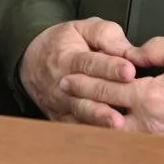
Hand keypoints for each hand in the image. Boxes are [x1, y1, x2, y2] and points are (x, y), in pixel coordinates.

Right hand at [19, 17, 135, 122]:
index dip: (110, 67)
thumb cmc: (62, 44)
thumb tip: (128, 50)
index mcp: (70, 57)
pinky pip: (76, 128)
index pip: (91, 63)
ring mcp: (61, 104)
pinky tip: (108, 136)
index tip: (129, 70)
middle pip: (87, 91)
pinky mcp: (61, 119)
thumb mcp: (82, 27)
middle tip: (131, 97)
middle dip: (110, 94)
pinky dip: (91, 132)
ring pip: (81, 112)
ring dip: (100, 119)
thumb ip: (105, 34)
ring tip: (118, 123)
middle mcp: (64, 83)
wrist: (32, 62)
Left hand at [60, 36, 163, 139]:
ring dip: (94, 120)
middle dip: (82, 98)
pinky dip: (114, 134)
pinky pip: (132, 141)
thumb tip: (133, 51)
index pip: (108, 87)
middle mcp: (147, 121)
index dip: (85, 80)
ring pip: (114, 133)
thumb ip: (154, 48)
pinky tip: (104, 126)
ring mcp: (155, 137)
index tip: (68, 75)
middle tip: (63, 89)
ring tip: (76, 110)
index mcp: (149, 95)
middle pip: (104, 111)